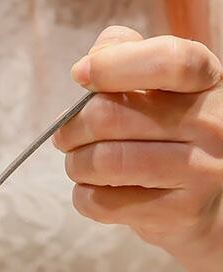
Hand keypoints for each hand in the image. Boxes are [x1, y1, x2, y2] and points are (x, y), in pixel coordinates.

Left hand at [54, 26, 222, 252]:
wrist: (209, 200)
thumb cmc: (172, 134)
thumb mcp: (163, 88)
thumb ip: (129, 58)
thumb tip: (92, 60)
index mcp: (207, 82)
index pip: (168, 61)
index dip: (114, 66)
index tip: (79, 75)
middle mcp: (214, 124)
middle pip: (111, 117)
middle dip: (71, 128)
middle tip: (65, 136)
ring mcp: (202, 171)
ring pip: (103, 162)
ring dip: (74, 164)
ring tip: (79, 163)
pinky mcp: (181, 212)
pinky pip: (102, 202)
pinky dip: (83, 196)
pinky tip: (96, 190)